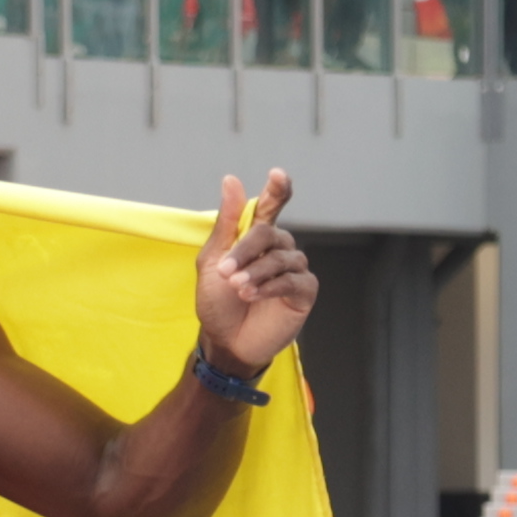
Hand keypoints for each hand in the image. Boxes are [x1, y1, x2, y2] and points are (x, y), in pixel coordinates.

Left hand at [196, 168, 310, 374]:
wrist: (225, 341)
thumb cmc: (218, 302)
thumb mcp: (212, 261)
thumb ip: (227, 223)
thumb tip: (232, 180)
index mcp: (257, 237)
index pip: (272, 205)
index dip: (278, 189)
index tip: (278, 175)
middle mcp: (279, 249)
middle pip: (270, 233)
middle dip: (245, 251)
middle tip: (225, 272)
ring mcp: (295, 269)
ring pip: (281, 258)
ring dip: (255, 272)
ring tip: (236, 288)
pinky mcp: (304, 292)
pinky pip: (293, 280)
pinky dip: (270, 286)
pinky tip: (252, 296)